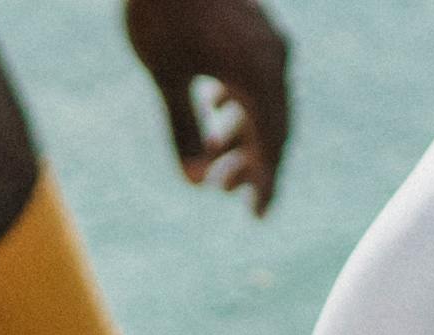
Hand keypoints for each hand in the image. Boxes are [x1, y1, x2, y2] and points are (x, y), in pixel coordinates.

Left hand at [127, 0, 291, 212]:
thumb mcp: (165, 77)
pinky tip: (216, 108)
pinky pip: (258, 75)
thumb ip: (181, 130)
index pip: (272, 143)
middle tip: (227, 193)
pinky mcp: (254, 28)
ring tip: (216, 159)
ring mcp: (267, 40)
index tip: (257, 215)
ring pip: (265, 100)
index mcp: (258, 74)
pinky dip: (241, 100)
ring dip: (243, 133)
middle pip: (273, 126)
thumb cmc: (159, 13)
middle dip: (252, 163)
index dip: (266, 182)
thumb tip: (196, 182)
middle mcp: (273, 57)